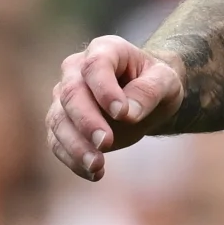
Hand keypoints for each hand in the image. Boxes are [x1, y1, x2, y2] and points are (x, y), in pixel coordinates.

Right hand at [47, 34, 185, 179]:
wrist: (146, 97)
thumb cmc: (156, 82)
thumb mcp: (166, 81)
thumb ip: (149, 91)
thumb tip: (128, 113)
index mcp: (104, 50)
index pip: (95, 66)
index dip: (105, 89)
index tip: (122, 113)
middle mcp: (76, 71)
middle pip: (71, 94)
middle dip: (86, 121)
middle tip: (105, 143)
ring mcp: (64, 97)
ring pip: (57, 120)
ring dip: (75, 146)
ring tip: (97, 166)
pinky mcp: (62, 122)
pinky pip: (57, 142)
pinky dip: (72, 159)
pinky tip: (95, 174)